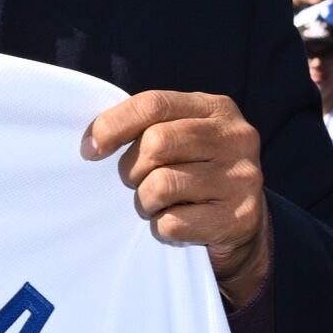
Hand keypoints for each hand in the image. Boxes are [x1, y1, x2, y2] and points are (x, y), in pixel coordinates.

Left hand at [78, 91, 270, 301]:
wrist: (242, 226)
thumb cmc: (196, 174)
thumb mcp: (181, 137)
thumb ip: (147, 127)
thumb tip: (93, 143)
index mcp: (216, 108)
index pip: (153, 104)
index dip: (112, 125)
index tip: (90, 150)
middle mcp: (235, 138)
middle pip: (156, 143)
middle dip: (132, 169)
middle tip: (136, 182)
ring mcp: (242, 178)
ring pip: (160, 186)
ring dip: (145, 202)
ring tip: (157, 205)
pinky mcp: (239, 218)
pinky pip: (173, 223)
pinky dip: (162, 228)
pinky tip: (176, 224)